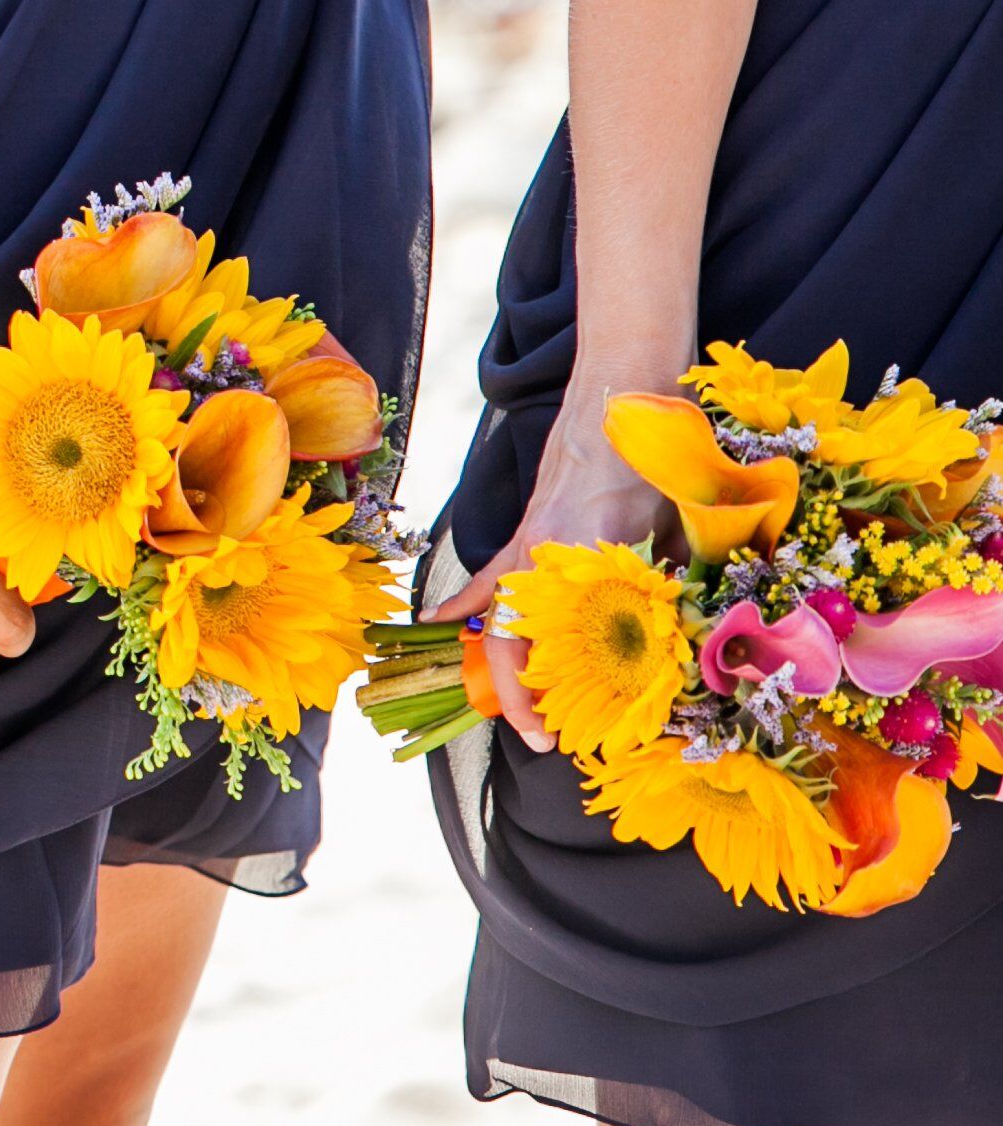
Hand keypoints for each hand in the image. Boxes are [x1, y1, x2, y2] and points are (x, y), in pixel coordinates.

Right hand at [428, 376, 670, 755]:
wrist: (628, 386)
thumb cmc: (659, 455)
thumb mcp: (680, 528)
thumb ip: (674, 586)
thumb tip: (685, 646)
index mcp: (570, 560)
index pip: (520, 642)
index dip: (524, 697)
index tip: (543, 737)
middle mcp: (538, 555)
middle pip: (505, 637)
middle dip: (519, 695)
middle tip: (542, 739)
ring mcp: (529, 539)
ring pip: (495, 611)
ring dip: (499, 658)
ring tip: (508, 704)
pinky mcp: (533, 526)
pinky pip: (491, 573)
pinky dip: (468, 603)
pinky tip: (441, 625)